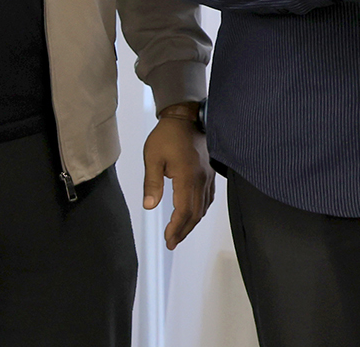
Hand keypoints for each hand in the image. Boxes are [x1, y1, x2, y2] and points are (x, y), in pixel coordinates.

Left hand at [143, 113, 213, 249]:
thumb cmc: (167, 135)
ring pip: (203, 207)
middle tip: (172, 242)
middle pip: (195, 213)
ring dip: (192, 223)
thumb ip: (152, 183)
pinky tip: (194, 214)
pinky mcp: (209, 173)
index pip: (184, 210)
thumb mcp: (153, 157)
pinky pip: (208, 197)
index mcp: (186, 176)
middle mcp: (200, 179)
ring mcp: (207, 176)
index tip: (167, 239)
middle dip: (184, 231)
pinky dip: (201, 211)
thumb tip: (149, 206)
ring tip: (180, 233)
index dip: (176, 227)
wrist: (185, 117)